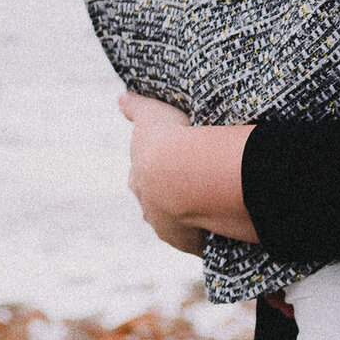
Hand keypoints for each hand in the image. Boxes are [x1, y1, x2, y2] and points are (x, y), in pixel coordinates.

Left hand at [120, 94, 207, 255]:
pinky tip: (218, 232)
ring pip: (175, 227)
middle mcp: (149, 208)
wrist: (186, 175)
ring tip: (207, 212)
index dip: (153, 173)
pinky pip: (199, 241)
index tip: (165, 169)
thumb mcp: (152, 115)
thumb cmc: (169, 141)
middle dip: (166, 201)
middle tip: (186, 192)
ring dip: (187, 221)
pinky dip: (206, 236)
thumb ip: (136, 108)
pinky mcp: (190, 243)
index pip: (141, 179)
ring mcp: (168, 228)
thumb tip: (121, 97)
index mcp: (139, 180)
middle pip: (154, 207)